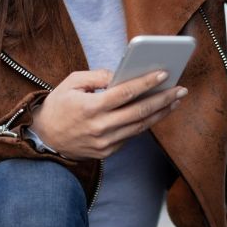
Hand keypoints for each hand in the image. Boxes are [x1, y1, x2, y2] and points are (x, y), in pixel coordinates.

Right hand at [30, 69, 184, 159]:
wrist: (45, 138)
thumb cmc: (59, 105)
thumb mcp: (71, 83)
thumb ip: (98, 77)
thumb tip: (122, 75)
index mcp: (90, 108)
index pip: (124, 93)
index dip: (146, 83)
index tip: (164, 74)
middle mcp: (100, 127)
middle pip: (139, 112)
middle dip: (163, 99)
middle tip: (181, 89)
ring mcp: (105, 143)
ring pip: (140, 126)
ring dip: (160, 113)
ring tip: (175, 100)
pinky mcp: (107, 152)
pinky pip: (131, 135)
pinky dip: (145, 123)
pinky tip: (157, 112)